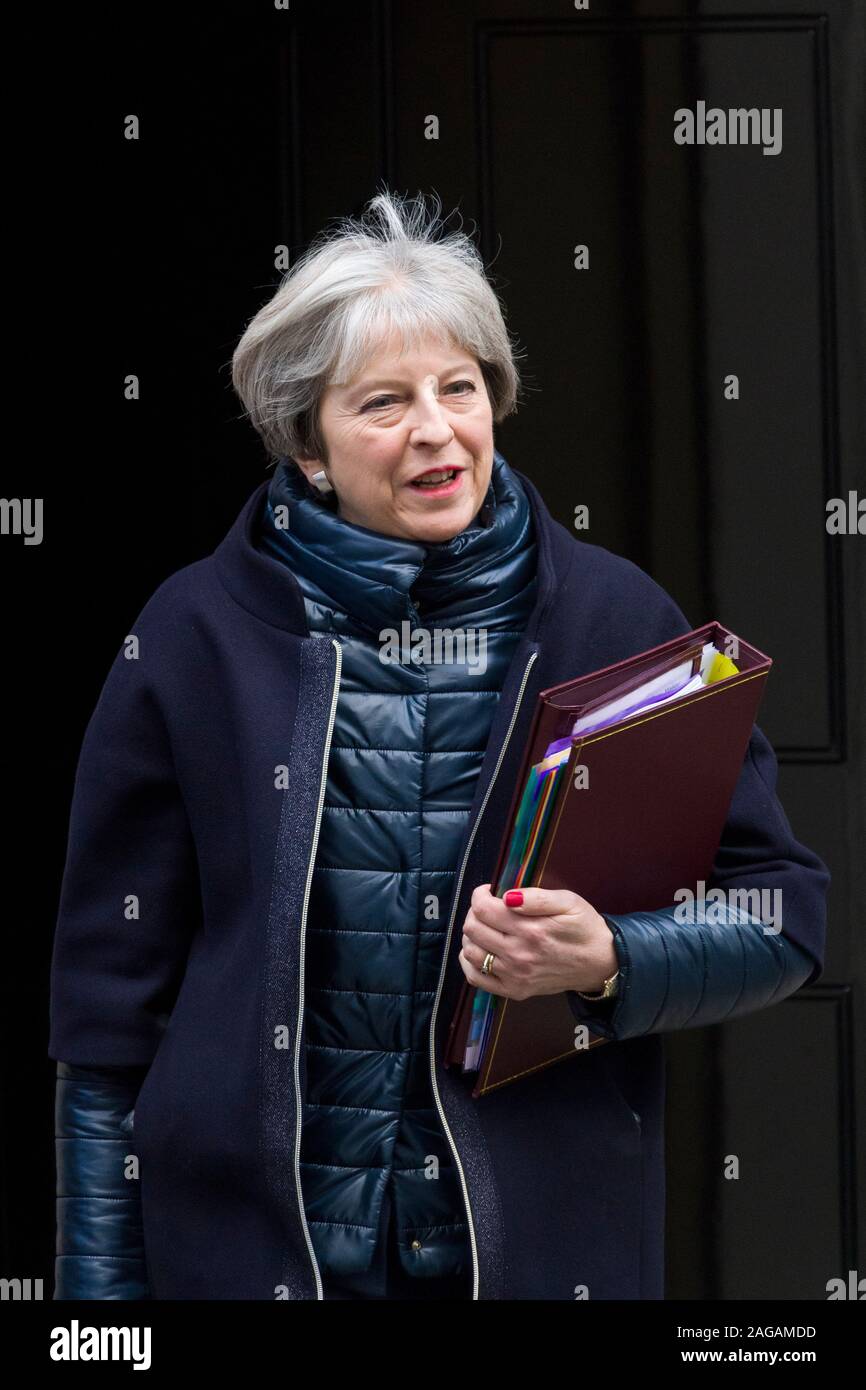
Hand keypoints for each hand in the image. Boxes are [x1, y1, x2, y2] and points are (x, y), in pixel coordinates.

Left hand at [458, 883, 618, 1000]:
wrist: (600, 963)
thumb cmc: (584, 928)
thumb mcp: (568, 902)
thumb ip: (536, 897)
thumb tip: (507, 896)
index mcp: (532, 930)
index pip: (483, 909)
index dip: (480, 895)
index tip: (489, 891)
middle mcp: (520, 955)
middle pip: (473, 928)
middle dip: (475, 912)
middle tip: (489, 907)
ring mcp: (515, 976)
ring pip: (470, 952)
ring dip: (472, 935)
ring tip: (487, 927)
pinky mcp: (515, 991)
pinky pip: (476, 978)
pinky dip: (470, 961)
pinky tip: (481, 949)